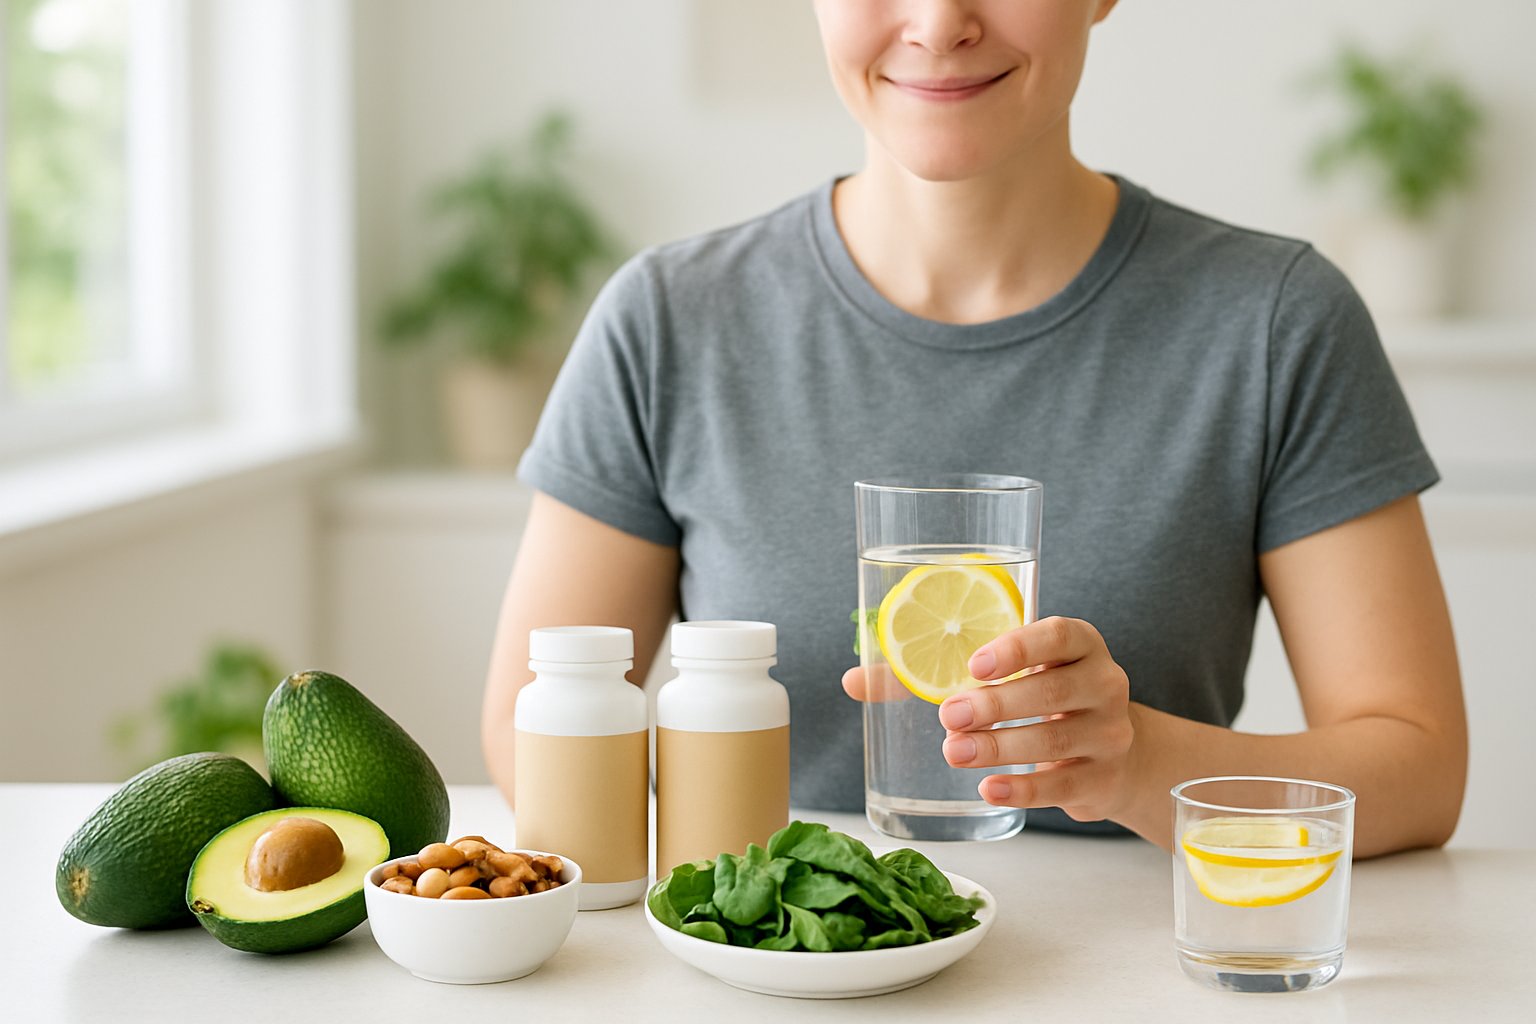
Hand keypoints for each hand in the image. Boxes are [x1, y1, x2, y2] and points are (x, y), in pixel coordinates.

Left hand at [938, 616, 1135, 822]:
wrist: (1115, 757)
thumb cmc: (1060, 703)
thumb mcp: (1041, 674)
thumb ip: (1001, 681)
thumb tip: (953, 713)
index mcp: (1086, 646)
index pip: (1058, 637)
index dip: (1016, 649)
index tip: (974, 667)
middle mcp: (1106, 685)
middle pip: (1051, 692)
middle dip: (994, 705)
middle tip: (949, 716)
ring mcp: (1111, 734)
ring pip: (1053, 741)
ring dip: (997, 747)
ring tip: (955, 751)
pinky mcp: (1105, 779)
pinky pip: (1060, 786)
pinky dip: (1022, 790)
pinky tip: (989, 788)